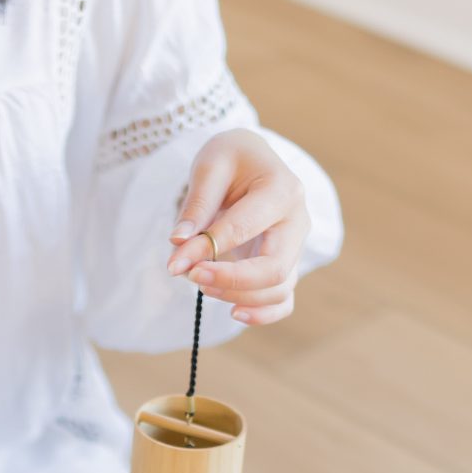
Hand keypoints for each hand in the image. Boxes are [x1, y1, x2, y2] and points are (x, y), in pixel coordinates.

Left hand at [164, 128, 309, 325]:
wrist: (252, 159)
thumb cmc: (232, 158)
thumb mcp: (210, 165)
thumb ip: (197, 204)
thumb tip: (179, 243)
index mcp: (282, 190)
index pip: (245, 228)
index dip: (207, 250)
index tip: (174, 263)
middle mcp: (297, 221)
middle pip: (274, 269)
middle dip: (229, 280)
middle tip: (192, 276)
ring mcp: (296, 247)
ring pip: (278, 289)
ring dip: (237, 295)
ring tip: (201, 284)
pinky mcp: (287, 264)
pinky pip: (284, 300)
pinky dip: (263, 314)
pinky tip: (234, 312)